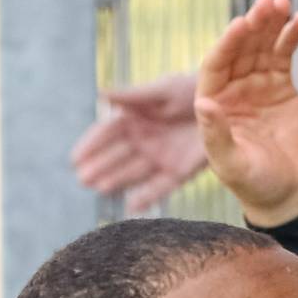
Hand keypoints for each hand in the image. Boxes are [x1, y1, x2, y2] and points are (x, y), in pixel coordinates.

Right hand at [71, 72, 207, 209]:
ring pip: (133, 173)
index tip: (75, 157)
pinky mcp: (178, 173)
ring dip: (117, 181)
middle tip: (83, 179)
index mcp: (134, 119)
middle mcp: (142, 142)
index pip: (106, 133)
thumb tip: (100, 93)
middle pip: (116, 157)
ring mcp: (158, 158)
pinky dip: (147, 196)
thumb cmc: (189, 90)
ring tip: (101, 188)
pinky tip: (132, 207)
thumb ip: (134, 96)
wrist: (222, 104)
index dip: (91, 145)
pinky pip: (160, 187)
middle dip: (100, 167)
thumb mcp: (163, 90)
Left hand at [198, 0, 297, 226]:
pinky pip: (284, 54)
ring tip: (283, 3)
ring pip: (262, 46)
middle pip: (241, 49)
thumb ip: (217, 136)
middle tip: (267, 3)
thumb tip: (203, 105)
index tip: (241, 24)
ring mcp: (257, 85)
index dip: (228, 44)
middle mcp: (232, 89)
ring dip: (271, 23)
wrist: (287, 194)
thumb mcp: (233, 164)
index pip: (217, 65)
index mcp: (214, 104)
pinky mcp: (281, 86)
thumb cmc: (254, 184)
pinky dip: (291, 36)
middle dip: (253, 25)